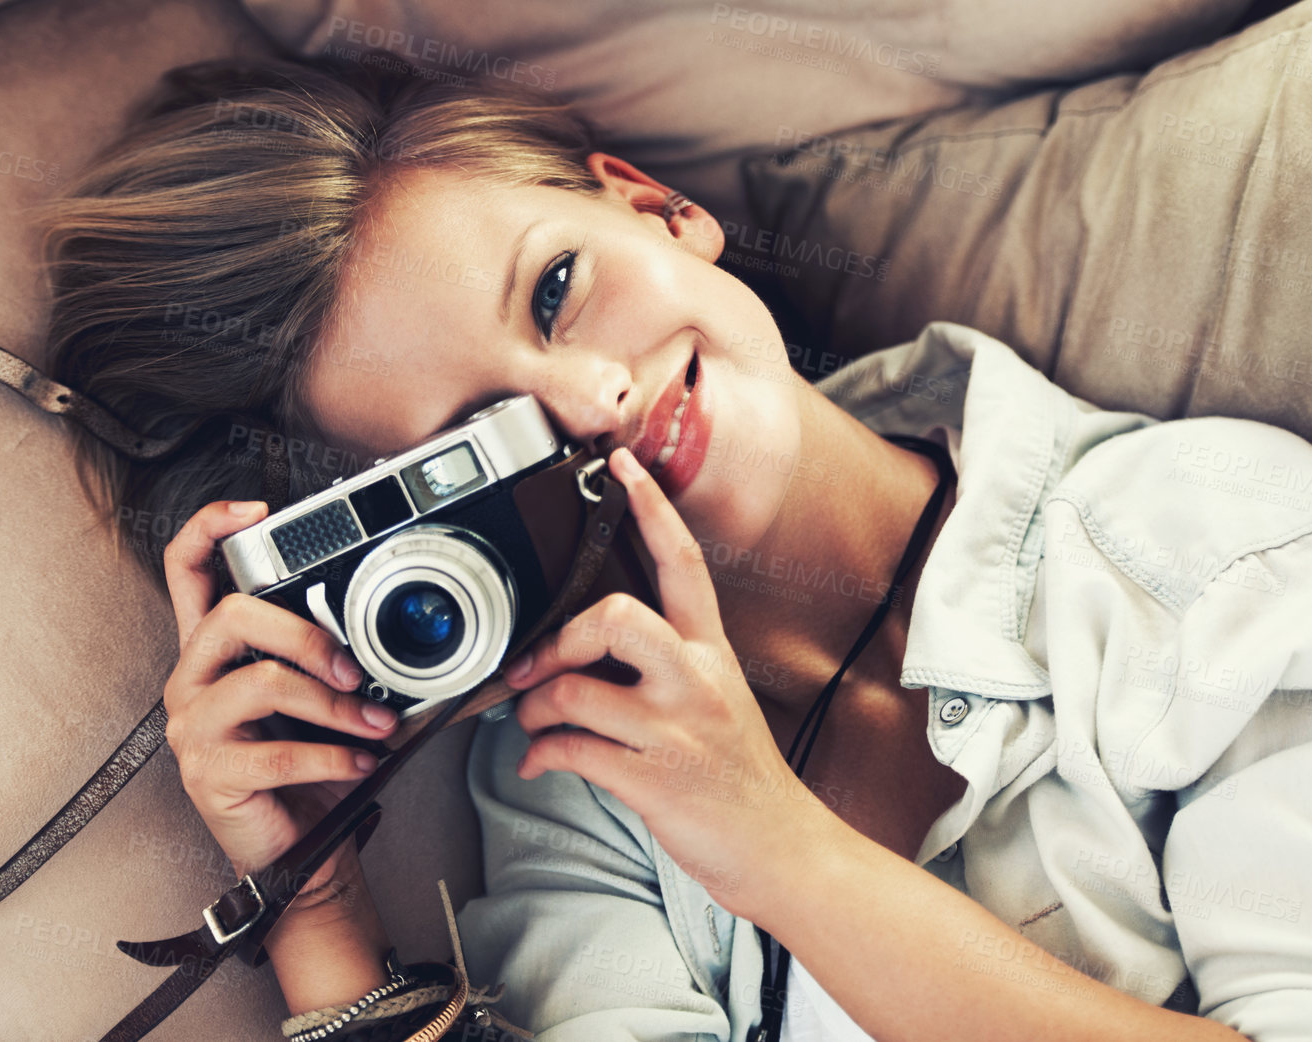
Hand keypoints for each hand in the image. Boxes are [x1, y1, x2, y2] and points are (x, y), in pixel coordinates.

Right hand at [161, 500, 401, 909]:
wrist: (302, 852)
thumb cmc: (316, 768)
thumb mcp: (337, 701)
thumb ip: (368, 661)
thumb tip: (460, 645)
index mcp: (217, 650)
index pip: (187, 570)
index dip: (210, 529)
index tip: (255, 510)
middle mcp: (193, 679)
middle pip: (230, 616)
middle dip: (305, 633)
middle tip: (355, 668)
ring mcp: (193, 727)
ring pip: (262, 684)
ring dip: (334, 705)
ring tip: (376, 723)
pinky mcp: (207, 773)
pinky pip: (275, 753)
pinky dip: (332, 754)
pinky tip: (361, 760)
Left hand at [502, 449, 831, 920]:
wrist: (778, 846)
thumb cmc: (738, 775)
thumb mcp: (715, 700)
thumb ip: (664, 665)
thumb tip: (589, 653)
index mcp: (709, 651)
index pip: (682, 562)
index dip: (651, 508)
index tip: (621, 465)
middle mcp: (695, 680)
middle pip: (617, 615)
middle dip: (562, 637)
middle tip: (539, 663)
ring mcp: (676, 729)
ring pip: (577, 689)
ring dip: (534, 708)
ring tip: (533, 721)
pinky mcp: (654, 778)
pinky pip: (571, 750)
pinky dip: (539, 756)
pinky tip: (540, 762)